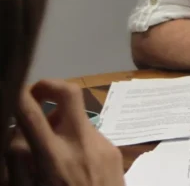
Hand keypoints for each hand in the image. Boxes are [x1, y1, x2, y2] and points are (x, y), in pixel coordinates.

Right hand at [8, 80, 123, 185]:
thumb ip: (19, 161)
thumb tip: (16, 131)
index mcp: (54, 159)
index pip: (32, 113)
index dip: (19, 96)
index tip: (12, 92)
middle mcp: (81, 144)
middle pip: (69, 93)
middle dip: (48, 86)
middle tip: (34, 96)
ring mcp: (103, 145)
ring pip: (78, 117)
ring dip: (60, 122)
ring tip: (48, 145)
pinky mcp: (115, 151)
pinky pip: (90, 134)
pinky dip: (75, 140)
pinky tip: (71, 164)